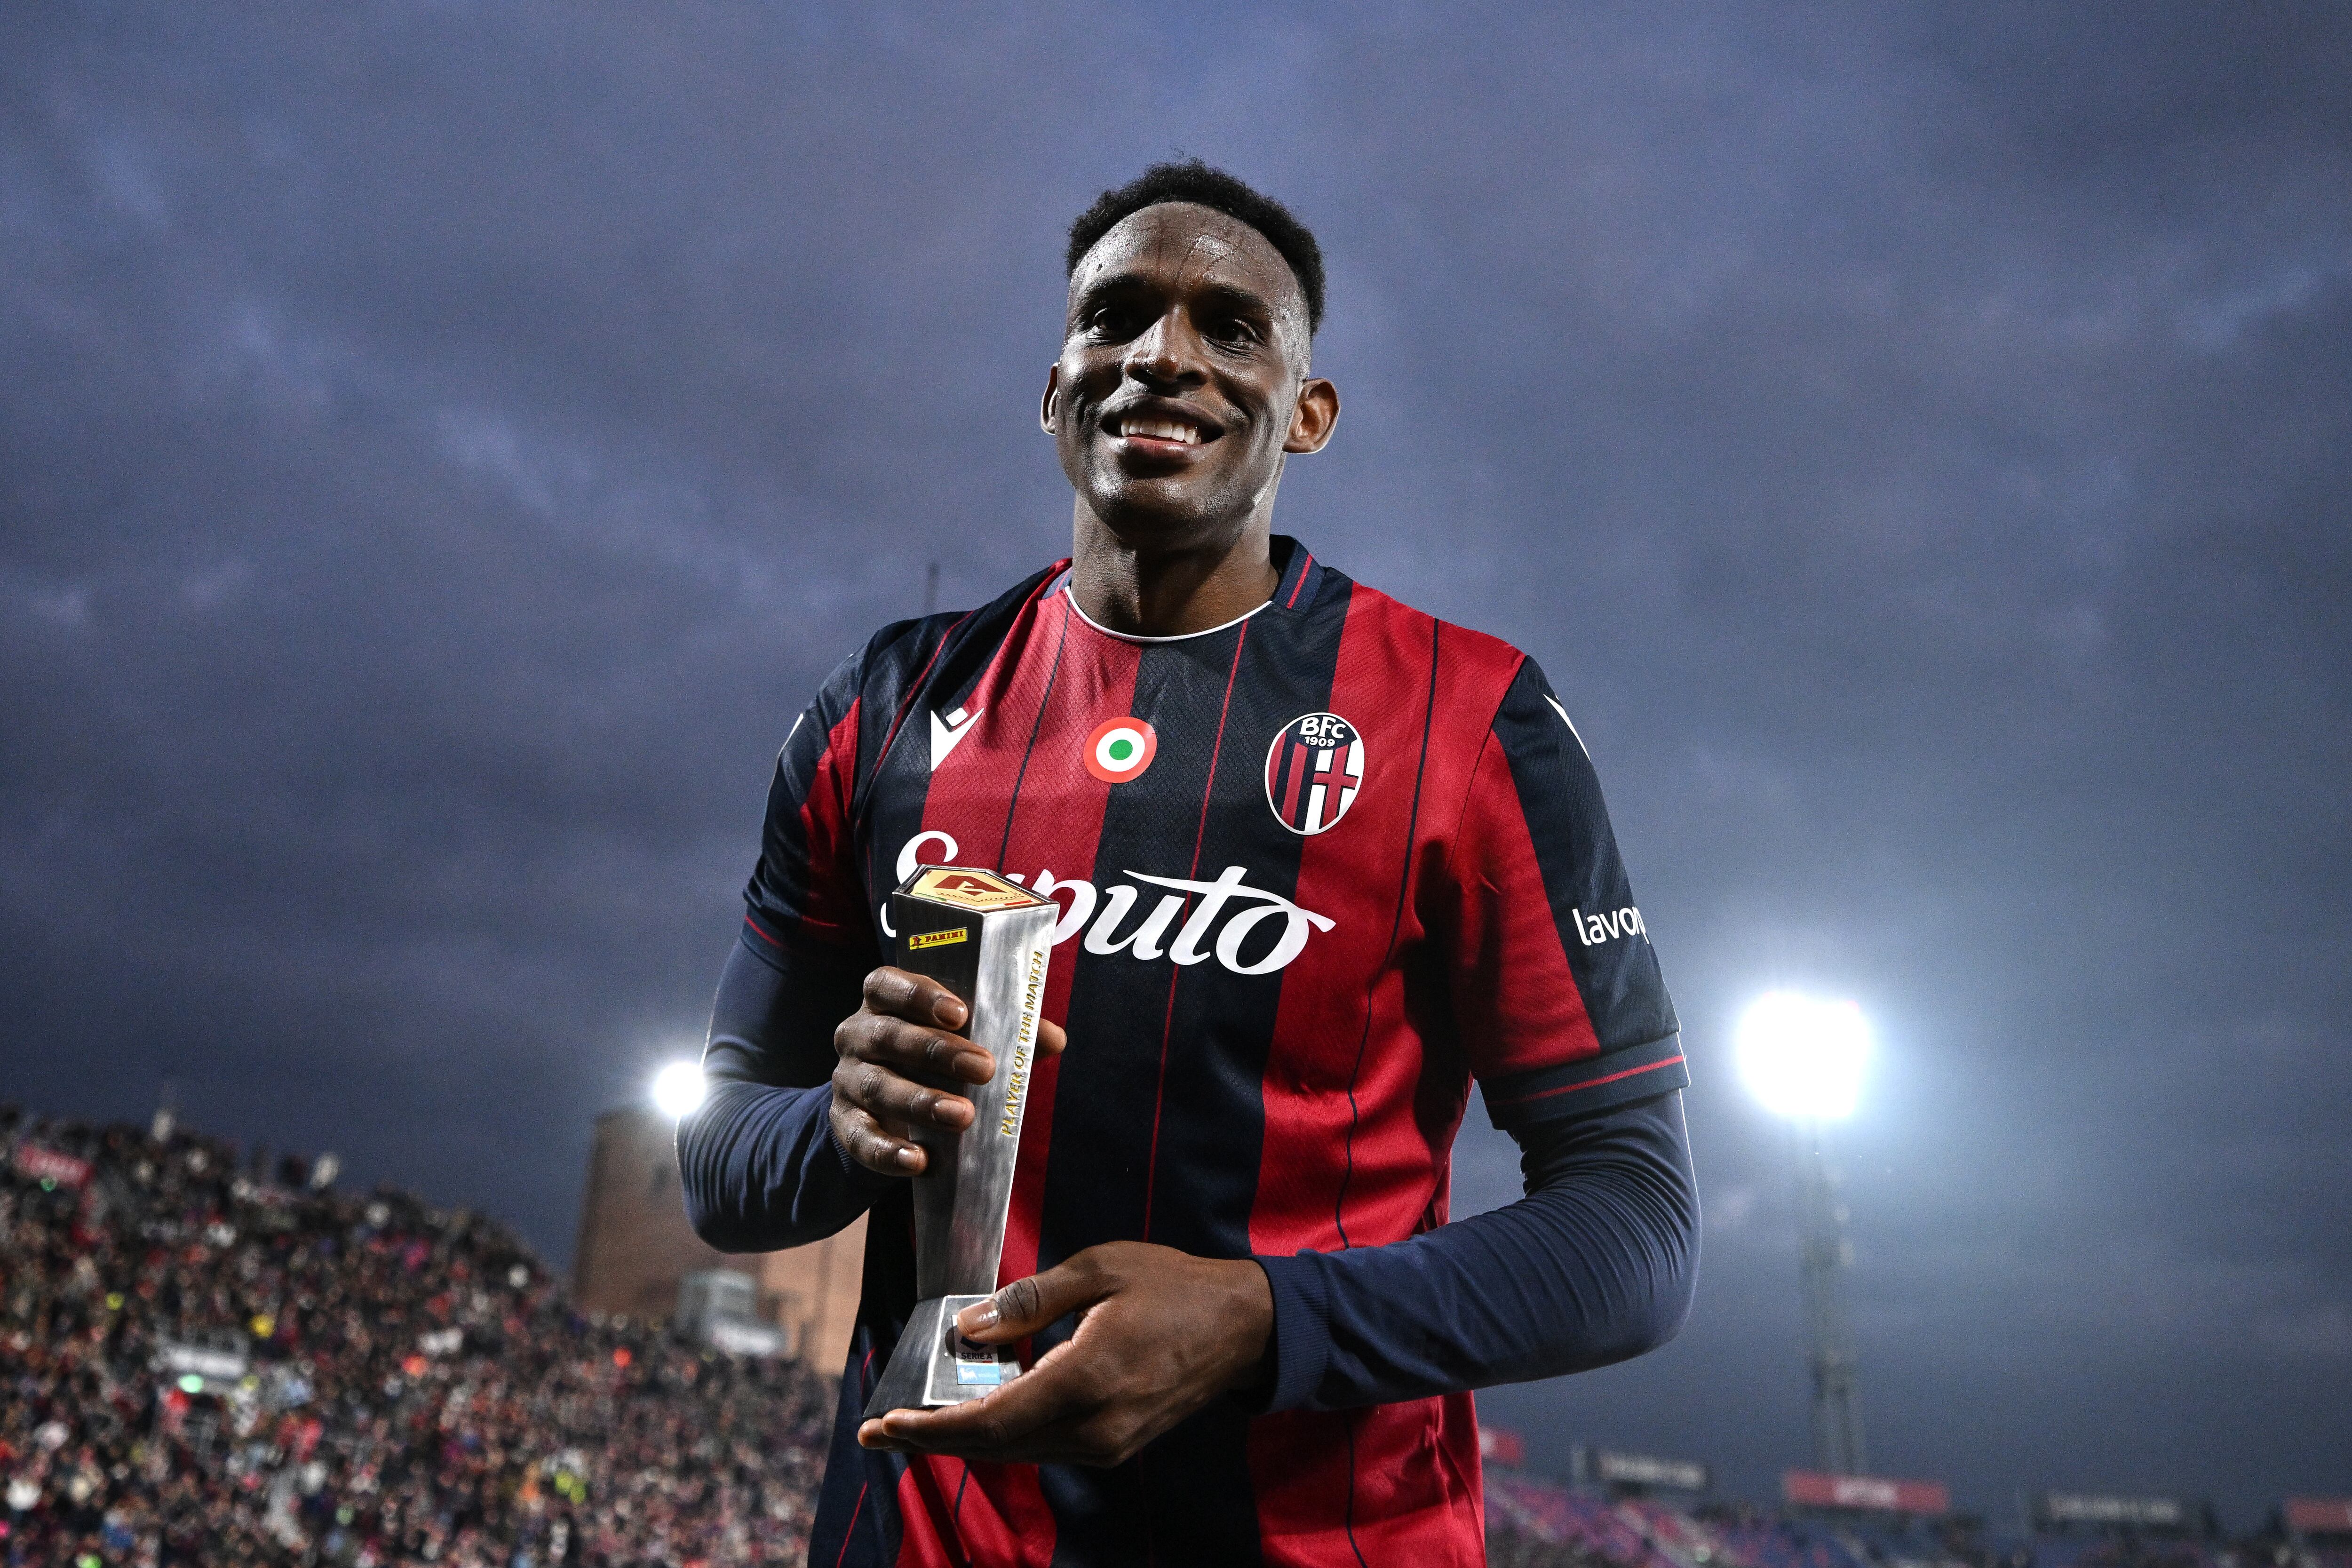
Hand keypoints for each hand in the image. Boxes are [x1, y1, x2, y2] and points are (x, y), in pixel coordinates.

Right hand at [830, 966, 1066, 1175]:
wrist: (882, 1111)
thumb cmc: (932, 1061)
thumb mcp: (963, 1040)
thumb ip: (1005, 1034)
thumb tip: (1053, 1037)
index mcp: (883, 1002)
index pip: (888, 985)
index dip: (920, 995)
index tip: (960, 1013)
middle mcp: (857, 1035)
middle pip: (889, 1036)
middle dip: (937, 1052)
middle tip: (985, 1068)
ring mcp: (847, 1080)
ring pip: (877, 1086)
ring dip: (920, 1101)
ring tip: (963, 1117)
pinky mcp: (844, 1124)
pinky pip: (861, 1137)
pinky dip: (888, 1150)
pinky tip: (919, 1160)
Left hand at [857, 1241, 1273, 1465]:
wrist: (1245, 1327)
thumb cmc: (1173, 1286)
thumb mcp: (1098, 1270)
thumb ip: (1029, 1300)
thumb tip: (970, 1329)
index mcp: (1086, 1381)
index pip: (991, 1421)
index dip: (931, 1429)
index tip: (883, 1425)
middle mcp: (1094, 1428)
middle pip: (995, 1446)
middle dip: (931, 1440)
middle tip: (878, 1431)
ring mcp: (1107, 1444)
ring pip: (1017, 1450)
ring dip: (964, 1439)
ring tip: (915, 1423)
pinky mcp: (1116, 1444)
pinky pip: (1044, 1446)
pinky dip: (1003, 1434)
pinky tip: (977, 1413)